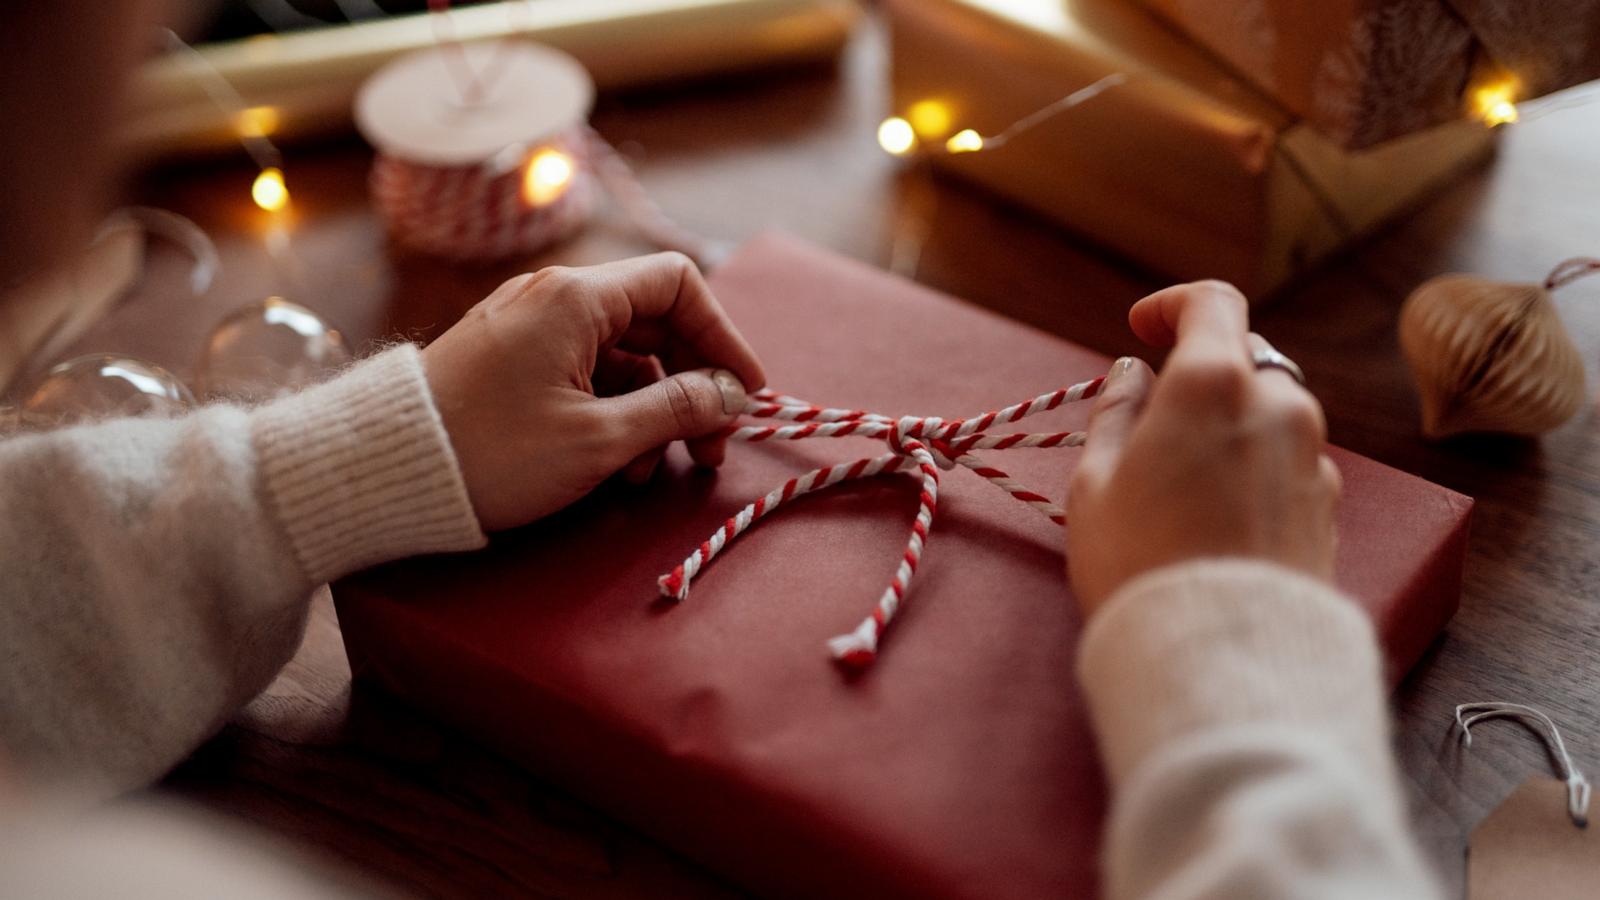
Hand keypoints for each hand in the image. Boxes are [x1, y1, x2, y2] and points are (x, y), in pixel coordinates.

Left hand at [422, 252, 766, 531]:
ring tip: (651, 472)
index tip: (745, 394)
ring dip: (651, 411)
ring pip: (621, 356)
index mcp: (577, 297)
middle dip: (692, 386)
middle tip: (709, 449)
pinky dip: (610, 413)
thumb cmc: (490, 450)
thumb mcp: (597, 439)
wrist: (385, 470)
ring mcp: (529, 327)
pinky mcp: (510, 361)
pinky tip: (612, 466)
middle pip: (655, 323)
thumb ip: (675, 410)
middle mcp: (554, 297)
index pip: (680, 283)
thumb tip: (730, 395)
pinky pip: (582, 374)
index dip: (723, 337)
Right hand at [1065, 281, 1339, 614]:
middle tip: (1151, 428)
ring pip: (1270, 417)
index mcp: (1215, 382)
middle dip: (1199, 381)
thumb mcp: (1095, 483)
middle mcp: (1279, 405)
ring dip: (1230, 430)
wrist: (1218, 653)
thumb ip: (1116, 412)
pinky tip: (1217, 523)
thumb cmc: (1138, 563)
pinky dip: (1254, 474)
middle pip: (1244, 362)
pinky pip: (1287, 467)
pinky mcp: (1329, 508)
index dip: (1173, 306)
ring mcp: (1313, 457)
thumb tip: (1133, 373)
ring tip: (1181, 489)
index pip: (1211, 302)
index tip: (1142, 329)